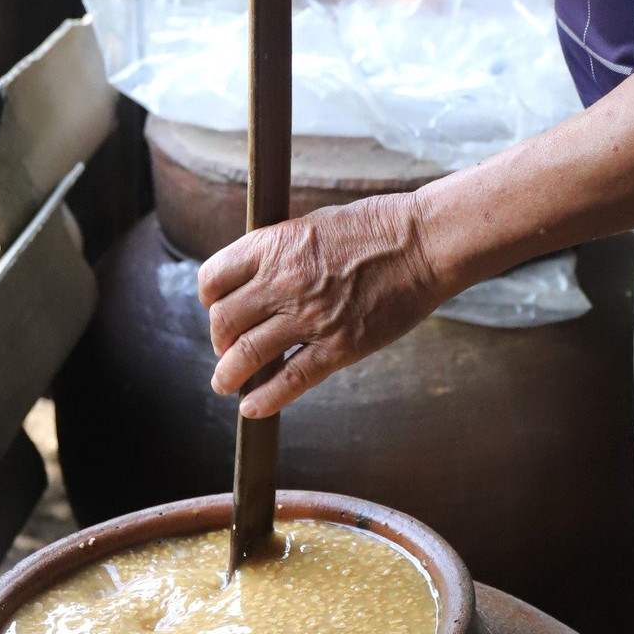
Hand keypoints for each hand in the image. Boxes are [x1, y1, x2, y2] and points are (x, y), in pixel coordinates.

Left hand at [198, 193, 444, 415]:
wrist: (423, 243)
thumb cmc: (376, 227)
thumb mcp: (314, 224)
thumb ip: (282, 251)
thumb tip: (258, 277)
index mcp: (274, 245)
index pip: (214, 278)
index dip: (210, 298)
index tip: (217, 307)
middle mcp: (282, 283)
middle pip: (224, 322)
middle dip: (219, 339)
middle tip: (226, 348)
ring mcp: (309, 318)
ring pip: (246, 356)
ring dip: (228, 375)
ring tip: (225, 384)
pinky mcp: (338, 347)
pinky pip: (290, 381)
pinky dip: (265, 399)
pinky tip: (253, 408)